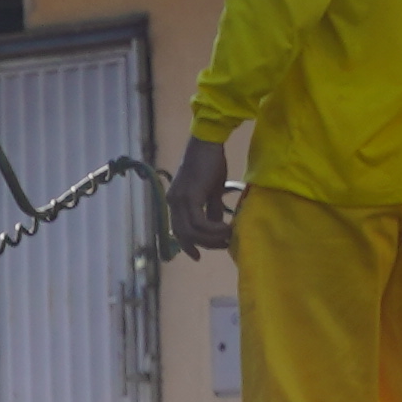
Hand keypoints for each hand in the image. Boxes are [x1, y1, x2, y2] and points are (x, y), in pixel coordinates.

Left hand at [170, 136, 239, 256]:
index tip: (197, 257)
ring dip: (211, 238)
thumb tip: (217, 227)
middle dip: (203, 244)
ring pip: (192, 231)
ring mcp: (179, 200)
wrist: (208, 145)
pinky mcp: (189, 197)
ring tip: (228, 236)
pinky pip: (199, 223)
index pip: (177, 230)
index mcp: (176, 201)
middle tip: (222, 245)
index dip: (187, 245)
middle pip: (184, 235)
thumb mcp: (212, 191)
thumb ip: (212, 209)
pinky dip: (213, 229)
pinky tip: (226, 228)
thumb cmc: (211, 164)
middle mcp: (173, 203)